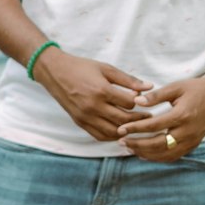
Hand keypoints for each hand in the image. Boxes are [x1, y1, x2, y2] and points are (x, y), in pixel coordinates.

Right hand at [33, 48, 151, 140]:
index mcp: (101, 90)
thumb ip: (128, 79)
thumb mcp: (106, 68)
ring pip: (112, 132)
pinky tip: (119, 130)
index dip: (140, 102)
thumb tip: (150, 86)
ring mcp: (86, 117)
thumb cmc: (81, 67)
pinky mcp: (80, 123)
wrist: (55, 72)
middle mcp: (93, 106)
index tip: (144, 100)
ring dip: (126, 130)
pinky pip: (99, 136)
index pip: (129, 103)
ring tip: (135, 125)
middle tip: (148, 116)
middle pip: (123, 119)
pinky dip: (111, 136)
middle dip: (138, 119)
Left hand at [117, 73, 204, 161]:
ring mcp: (191, 140)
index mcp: (182, 115)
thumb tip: (136, 100)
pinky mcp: (194, 144)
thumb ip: (156, 95)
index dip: (135, 129)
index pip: (153, 126)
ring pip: (165, 154)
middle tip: (122, 142)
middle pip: (157, 144)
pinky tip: (146, 154)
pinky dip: (159, 157)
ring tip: (131, 148)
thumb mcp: (176, 87)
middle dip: (137, 144)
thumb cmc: (197, 88)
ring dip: (146, 153)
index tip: (121, 129)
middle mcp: (187, 131)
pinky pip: (174, 155)